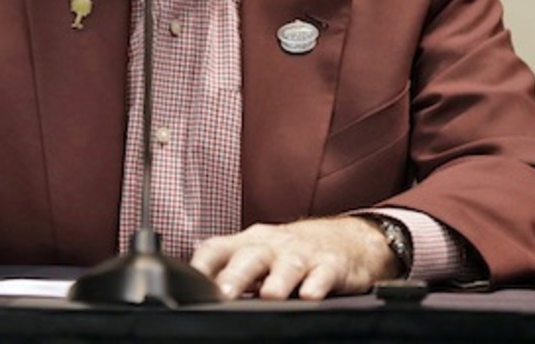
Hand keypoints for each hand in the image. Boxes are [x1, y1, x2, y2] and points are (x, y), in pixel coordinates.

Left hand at [189, 216, 399, 299]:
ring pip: (287, 265)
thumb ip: (231, 271)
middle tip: (222, 293)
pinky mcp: (331, 265)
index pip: (217, 248)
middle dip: (236, 275)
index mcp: (249, 243)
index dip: (202, 264)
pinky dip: (317, 285)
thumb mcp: (258, 255)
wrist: (345, 238)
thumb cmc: (291, 251)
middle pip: (250, 257)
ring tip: (268, 296)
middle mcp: (272, 246)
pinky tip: (310, 295)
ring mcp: (302, 254)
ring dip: (277, 280)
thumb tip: (198, 292)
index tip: (188, 282)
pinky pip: (323, 274)